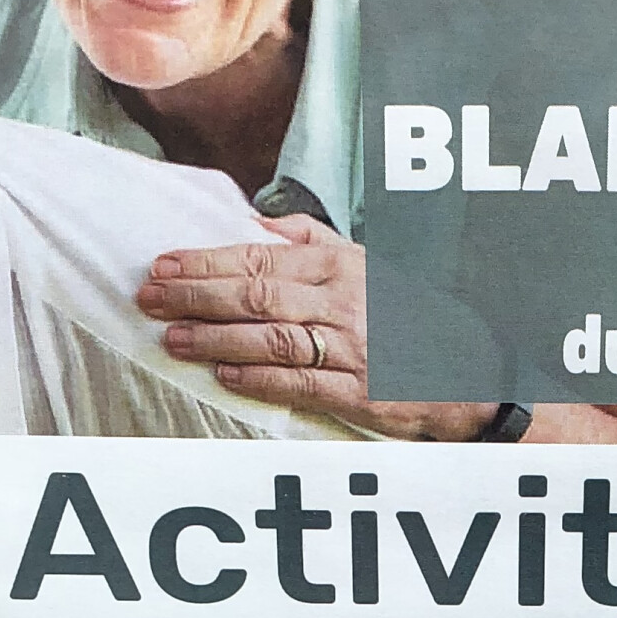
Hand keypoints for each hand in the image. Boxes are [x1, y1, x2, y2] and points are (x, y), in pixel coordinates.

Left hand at [136, 222, 497, 440]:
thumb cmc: (406, 315)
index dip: (206, 261)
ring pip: (269, 338)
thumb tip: (253, 223)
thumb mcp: (365, 264)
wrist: (466, 370)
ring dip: (215, 338)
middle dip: (195, 295)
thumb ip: (310, 240)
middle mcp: (343, 303)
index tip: (163, 263)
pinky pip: (298, 382)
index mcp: (340, 266)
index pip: (260, 257)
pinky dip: (257, 378)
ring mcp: (352, 349)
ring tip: (172, 338)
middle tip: (150, 297)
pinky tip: (223, 373)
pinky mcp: (359, 393)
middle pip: (256, 294)